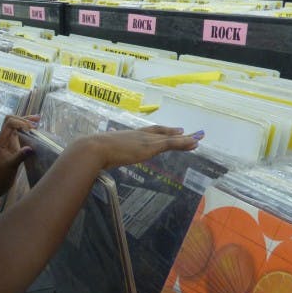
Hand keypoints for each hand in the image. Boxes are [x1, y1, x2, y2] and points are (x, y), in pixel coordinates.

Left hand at [0, 115, 38, 191]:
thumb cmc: (1, 175)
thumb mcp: (11, 166)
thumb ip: (20, 156)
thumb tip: (31, 148)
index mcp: (0, 140)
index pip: (9, 123)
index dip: (20, 123)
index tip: (31, 129)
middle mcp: (3, 138)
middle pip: (11, 120)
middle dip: (24, 118)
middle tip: (37, 121)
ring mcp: (8, 141)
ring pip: (15, 125)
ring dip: (26, 121)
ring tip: (38, 120)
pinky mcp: (12, 145)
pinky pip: (19, 133)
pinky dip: (26, 129)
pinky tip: (35, 130)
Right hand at [81, 126, 201, 169]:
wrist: (95, 149)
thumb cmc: (93, 152)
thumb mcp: (102, 153)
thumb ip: (105, 156)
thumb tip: (99, 161)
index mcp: (128, 135)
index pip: (148, 132)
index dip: (160, 132)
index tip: (170, 131)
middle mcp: (139, 135)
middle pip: (161, 132)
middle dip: (174, 133)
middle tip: (187, 132)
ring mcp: (145, 140)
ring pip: (170, 138)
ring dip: (185, 138)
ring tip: (197, 138)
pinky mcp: (150, 146)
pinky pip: (171, 143)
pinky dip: (183, 142)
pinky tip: (193, 143)